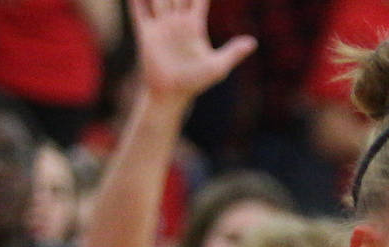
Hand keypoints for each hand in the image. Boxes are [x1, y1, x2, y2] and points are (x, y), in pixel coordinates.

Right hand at [131, 0, 255, 104]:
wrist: (171, 94)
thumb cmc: (195, 82)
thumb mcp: (217, 67)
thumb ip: (233, 52)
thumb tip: (253, 42)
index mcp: (194, 25)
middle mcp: (177, 22)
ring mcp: (161, 26)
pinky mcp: (146, 33)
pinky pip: (139, 12)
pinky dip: (135, 1)